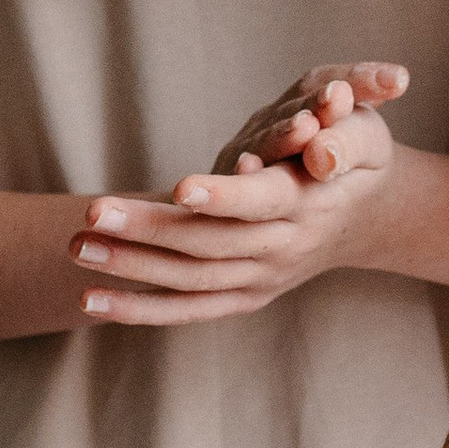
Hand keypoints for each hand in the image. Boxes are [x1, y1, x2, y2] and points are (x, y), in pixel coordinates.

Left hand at [71, 61, 408, 325]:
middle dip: (148, 229)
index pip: (262, 202)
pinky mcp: (246, 295)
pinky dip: (141, 310)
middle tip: (92, 214)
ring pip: (191, 279)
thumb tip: (320, 150)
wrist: (371, 217)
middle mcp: (283, 248)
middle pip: (210, 243)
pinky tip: (90, 302)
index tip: (179, 187)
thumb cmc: (358, 158)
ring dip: (131, 268)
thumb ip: (346, 140)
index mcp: (309, 203)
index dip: (222, 196)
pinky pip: (190, 310)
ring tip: (77, 247)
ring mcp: (264, 278)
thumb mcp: (368, 137)